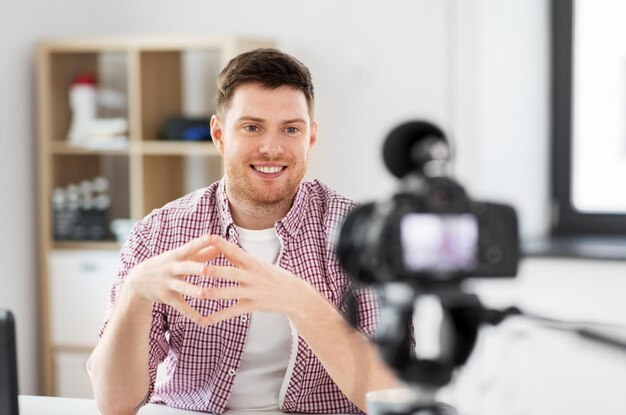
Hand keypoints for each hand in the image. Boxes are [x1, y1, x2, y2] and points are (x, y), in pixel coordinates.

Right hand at [123, 235, 219, 324]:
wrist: (137, 281)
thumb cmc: (167, 265)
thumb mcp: (180, 257)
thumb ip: (201, 252)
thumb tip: (221, 245)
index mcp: (177, 255)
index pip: (190, 246)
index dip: (201, 242)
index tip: (213, 237)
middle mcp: (172, 268)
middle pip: (186, 267)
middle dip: (197, 268)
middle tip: (208, 269)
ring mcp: (169, 283)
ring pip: (183, 288)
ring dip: (193, 291)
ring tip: (204, 294)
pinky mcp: (167, 297)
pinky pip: (181, 306)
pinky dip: (192, 314)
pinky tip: (203, 321)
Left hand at [202, 235, 318, 323]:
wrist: (294, 295)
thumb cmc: (274, 276)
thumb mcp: (260, 264)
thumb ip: (241, 258)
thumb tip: (223, 248)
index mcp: (254, 263)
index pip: (236, 251)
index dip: (222, 244)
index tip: (208, 237)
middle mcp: (253, 276)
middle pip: (232, 273)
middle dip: (216, 271)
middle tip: (200, 269)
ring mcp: (254, 292)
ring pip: (231, 293)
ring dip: (215, 293)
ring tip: (200, 294)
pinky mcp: (254, 306)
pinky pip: (234, 312)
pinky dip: (219, 316)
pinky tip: (205, 320)